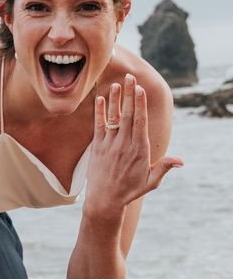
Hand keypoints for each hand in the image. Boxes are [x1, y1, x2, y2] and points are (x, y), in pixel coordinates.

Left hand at [86, 74, 182, 216]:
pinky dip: (99, 112)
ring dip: (114, 100)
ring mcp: (109, 145)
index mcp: (139, 151)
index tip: (140, 89)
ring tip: (116, 84)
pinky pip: (98, 126)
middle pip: (128, 115)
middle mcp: (124, 145)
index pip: (140, 122)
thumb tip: (181, 161)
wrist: (104, 201)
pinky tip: (100, 99)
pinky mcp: (97, 148)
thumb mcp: (150, 182)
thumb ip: (164, 168)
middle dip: (129, 95)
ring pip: (113, 118)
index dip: (140, 104)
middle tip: (130, 77)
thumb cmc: (130, 190)